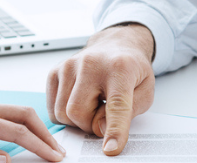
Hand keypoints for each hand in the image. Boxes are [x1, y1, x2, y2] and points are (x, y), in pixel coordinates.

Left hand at [0, 100, 64, 162]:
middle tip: (58, 153)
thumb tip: (6, 159)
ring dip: (36, 127)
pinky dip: (24, 123)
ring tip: (47, 146)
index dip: (39, 146)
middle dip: (45, 133)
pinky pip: (8, 112)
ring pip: (18, 111)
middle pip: (25, 114)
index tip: (54, 158)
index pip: (17, 131)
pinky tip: (28, 135)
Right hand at [47, 23, 155, 155]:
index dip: (114, 130)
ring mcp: (69, 66)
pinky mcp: (55, 71)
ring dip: (78, 121)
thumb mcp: (145, 91)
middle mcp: (91, 63)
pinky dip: (64, 115)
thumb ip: (129, 112)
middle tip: (103, 116)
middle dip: (90, 126)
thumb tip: (100, 129)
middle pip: (78, 112)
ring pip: (62, 113)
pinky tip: (79, 102)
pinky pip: (52, 109)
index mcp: (120, 68)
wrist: (114, 46)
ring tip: (92, 106)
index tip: (110, 149)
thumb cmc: (130, 70)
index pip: (116, 105)